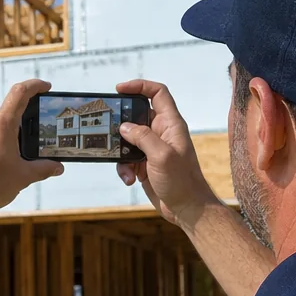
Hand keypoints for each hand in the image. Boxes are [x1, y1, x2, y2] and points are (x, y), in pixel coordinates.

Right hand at [115, 78, 217, 223]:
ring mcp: (152, 148)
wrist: (187, 208)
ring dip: (121, 152)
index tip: (120, 89)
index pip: (158, 94)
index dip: (140, 86)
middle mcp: (162, 133)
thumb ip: (142, 137)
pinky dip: (124, 168)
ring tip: (125, 166)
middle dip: (122, 124)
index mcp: (171, 124)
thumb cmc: (182, 181)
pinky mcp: (145, 163)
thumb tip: (124, 127)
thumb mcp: (162, 155)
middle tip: (109, 129)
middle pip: (137, 116)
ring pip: (128, 139)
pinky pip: (127, 158)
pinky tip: (129, 179)